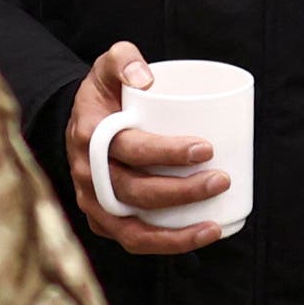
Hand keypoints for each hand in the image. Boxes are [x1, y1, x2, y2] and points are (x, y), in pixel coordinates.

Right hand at [65, 42, 234, 255]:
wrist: (82, 120)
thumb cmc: (106, 93)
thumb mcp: (108, 64)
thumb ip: (124, 59)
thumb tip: (147, 78)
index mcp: (88, 135)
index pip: (129, 149)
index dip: (167, 152)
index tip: (206, 147)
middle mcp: (86, 174)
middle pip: (135, 191)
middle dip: (182, 190)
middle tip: (221, 179)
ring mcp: (93, 202)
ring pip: (132, 229)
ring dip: (176, 233)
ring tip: (214, 226)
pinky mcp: (104, 221)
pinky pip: (133, 241)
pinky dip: (167, 245)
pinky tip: (200, 237)